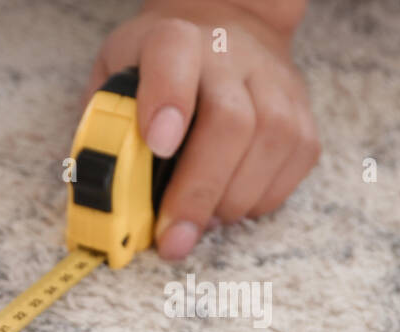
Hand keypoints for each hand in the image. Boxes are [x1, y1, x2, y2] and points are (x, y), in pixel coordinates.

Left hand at [88, 0, 319, 258]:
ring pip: (272, 140)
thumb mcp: (113, 76)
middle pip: (230, 120)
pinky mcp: (301, 108)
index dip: (168, 100)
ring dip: (232, 199)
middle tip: (174, 236)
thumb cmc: (154, 67)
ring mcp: (272, 80)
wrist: (222, 26)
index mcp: (172, 40)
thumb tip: (98, 188)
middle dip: (199, 188)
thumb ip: (103, 123)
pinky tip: (232, 207)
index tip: (158, 145)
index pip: (173, 56)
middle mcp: (229, 56)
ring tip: (200, 225)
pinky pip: (297, 156)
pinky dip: (265, 195)